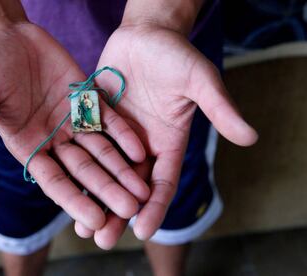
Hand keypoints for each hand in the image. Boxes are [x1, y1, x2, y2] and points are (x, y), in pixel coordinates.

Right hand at [0, 23, 149, 230]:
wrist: (9, 35)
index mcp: (29, 146)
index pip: (55, 181)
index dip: (74, 201)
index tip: (96, 221)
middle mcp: (55, 139)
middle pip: (85, 171)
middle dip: (106, 190)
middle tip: (130, 210)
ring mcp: (73, 121)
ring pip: (101, 150)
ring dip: (122, 169)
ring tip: (142, 190)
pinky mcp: (87, 100)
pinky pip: (108, 120)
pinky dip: (123, 135)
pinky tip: (140, 150)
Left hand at [74, 24, 257, 247]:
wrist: (146, 34)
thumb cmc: (177, 55)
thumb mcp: (200, 80)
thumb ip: (220, 108)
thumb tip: (251, 137)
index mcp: (168, 142)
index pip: (162, 182)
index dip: (155, 207)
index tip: (142, 230)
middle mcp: (141, 145)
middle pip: (129, 186)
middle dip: (117, 213)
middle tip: (103, 239)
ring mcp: (117, 134)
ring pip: (104, 173)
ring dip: (93, 198)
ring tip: (82, 227)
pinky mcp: (95, 120)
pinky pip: (85, 148)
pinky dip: (76, 168)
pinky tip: (62, 186)